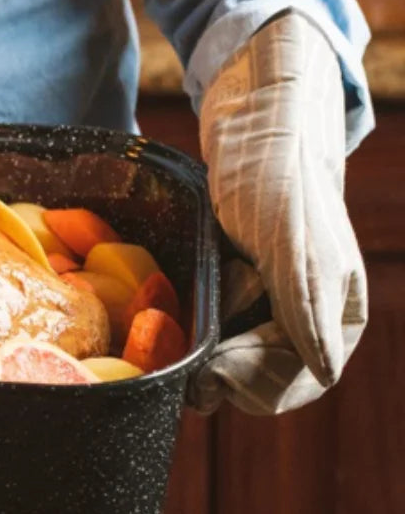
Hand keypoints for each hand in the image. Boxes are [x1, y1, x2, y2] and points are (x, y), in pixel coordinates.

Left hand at [189, 12, 367, 414]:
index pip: (295, 383)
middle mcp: (305, 326)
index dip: (251, 379)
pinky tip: (178, 298)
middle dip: (222, 360)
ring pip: (224, 365)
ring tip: (203, 288)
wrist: (251, 130)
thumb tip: (324, 372)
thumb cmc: (274, 178)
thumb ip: (304, 306)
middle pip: (256, 383)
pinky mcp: (232, 300)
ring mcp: (266, 314)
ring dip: (202, 340)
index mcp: (335, 320)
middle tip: (199, 318)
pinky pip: (206, 338)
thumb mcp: (288, 241)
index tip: (214, 357)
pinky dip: (188, 325)